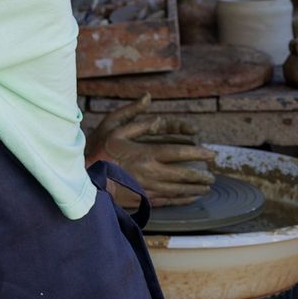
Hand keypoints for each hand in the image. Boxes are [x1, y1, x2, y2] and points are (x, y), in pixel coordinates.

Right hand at [87, 94, 216, 207]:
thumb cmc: (98, 150)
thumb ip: (133, 114)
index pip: (180, 153)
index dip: (198, 153)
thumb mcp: (112, 126)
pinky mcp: (144, 199)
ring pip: (179, 190)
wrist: (85, 178)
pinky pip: (169, 200)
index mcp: (146, 153)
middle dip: (201, 176)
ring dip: (196, 188)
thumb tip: (148, 98)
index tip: (211, 154)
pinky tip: (191, 197)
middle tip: (212, 175)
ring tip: (206, 187)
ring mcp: (149, 188)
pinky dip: (183, 199)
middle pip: (184, 175)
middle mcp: (152, 172)